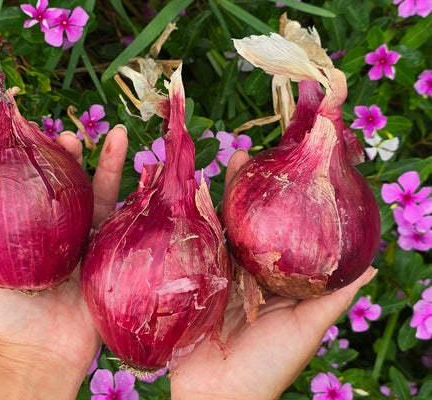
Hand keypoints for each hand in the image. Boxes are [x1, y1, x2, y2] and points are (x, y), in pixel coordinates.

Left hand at [0, 126, 127, 399]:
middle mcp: (70, 232)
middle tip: (72, 137)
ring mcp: (95, 242)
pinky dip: (138, 197)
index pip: (44, 186)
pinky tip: (146, 173)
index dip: (43, 160)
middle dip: (77, 158)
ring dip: (113, 166)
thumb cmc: (9, 314)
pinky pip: (129, 222)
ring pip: (107, 196)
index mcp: (42, 230)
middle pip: (77, 185)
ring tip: (121, 134)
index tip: (38, 137)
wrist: (44, 351)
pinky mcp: (117, 255)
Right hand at [170, 149, 376, 399]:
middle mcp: (242, 272)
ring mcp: (212, 275)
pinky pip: (187, 250)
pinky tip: (183, 198)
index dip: (277, 201)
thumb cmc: (269, 365)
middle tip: (242, 155)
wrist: (220, 396)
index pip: (275, 230)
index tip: (281, 169)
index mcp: (272, 278)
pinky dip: (186, 224)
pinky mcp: (187, 283)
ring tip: (211, 165)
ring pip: (214, 230)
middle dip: (242, 190)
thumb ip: (333, 297)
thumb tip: (371, 266)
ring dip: (212, 198)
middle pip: (242, 223)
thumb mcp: (307, 327)